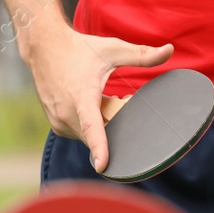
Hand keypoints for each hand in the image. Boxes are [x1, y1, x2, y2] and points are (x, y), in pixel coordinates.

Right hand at [23, 21, 171, 171]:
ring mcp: (57, 120)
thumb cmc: (79, 48)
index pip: (92, 127)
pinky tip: (92, 105)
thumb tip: (170, 50)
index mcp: (81, 97)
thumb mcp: (112, 49)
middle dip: (114, 123)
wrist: (43, 46)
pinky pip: (79, 133)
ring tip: (104, 99)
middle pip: (98, 134)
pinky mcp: (54, 124)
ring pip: (88, 136)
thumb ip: (142, 55)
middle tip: (121, 99)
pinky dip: (89, 125)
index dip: (99, 148)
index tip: (103, 166)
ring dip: (101, 125)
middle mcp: (66, 113)